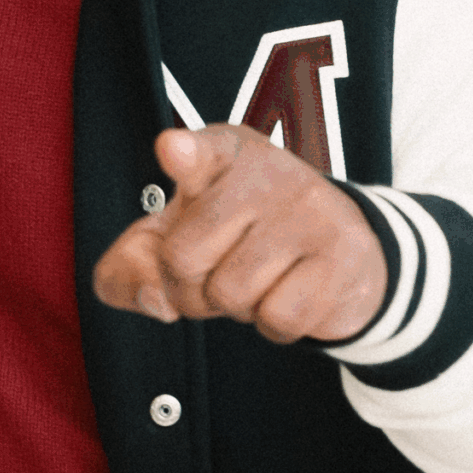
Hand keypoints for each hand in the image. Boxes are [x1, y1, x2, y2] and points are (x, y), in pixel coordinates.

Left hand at [91, 126, 386, 343]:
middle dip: (188, 288)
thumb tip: (156, 300)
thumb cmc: (239, 241)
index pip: (199, 152)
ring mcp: (309, 211)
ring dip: (235, 307)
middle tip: (218, 270)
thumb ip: (130, 267)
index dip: (183, 154)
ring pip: (229, 293)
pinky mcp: (342, 254)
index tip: (172, 149)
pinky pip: (277, 317)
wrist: (340, 256)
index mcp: (219, 154)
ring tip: (258, 278)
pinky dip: (274, 323)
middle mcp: (266, 172)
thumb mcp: (172, 240)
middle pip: (182, 259)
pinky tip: (289, 293)